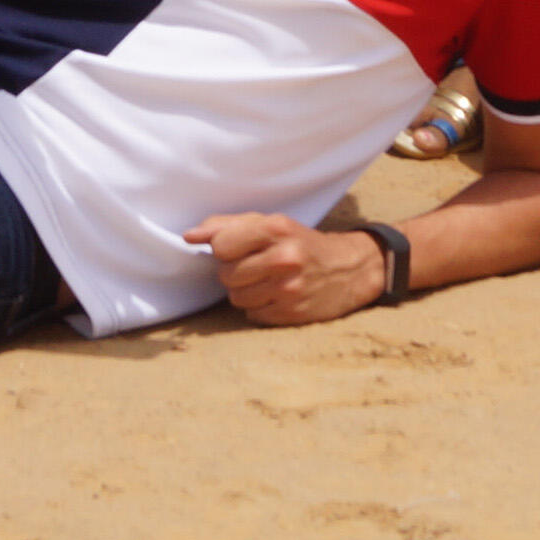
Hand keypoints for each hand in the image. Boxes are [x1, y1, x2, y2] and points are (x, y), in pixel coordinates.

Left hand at [182, 213, 387, 325]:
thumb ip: (226, 226)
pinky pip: (252, 315)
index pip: (221, 246)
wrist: (349, 269)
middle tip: (256, 265)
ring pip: (236, 297)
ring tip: (267, 280)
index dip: (224, 249)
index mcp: (277, 228)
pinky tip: (277, 295)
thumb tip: (189, 236)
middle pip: (226, 274)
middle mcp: (285, 258)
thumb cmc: (300, 242)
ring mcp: (290, 289)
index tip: (239, 248)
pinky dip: (259, 307)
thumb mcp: (270, 223)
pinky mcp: (293, 314)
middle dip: (235, 271)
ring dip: (245, 291)